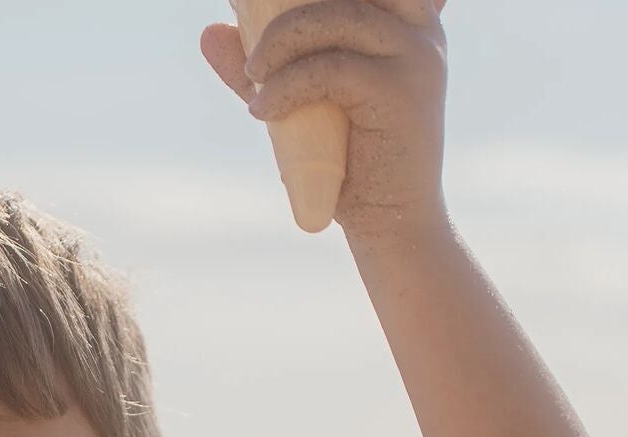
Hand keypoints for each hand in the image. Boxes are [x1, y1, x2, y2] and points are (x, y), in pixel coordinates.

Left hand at [201, 1, 450, 240]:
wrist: (394, 224)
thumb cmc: (352, 163)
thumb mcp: (305, 101)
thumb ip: (265, 65)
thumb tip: (208, 31)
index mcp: (405, 17)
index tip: (268, 15)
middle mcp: (419, 27)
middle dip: (290, 8)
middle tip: (256, 48)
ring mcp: (414, 56)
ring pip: (333, 18)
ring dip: (281, 41)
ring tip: (254, 77)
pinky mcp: (398, 93)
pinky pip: (329, 69)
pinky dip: (287, 86)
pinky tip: (261, 110)